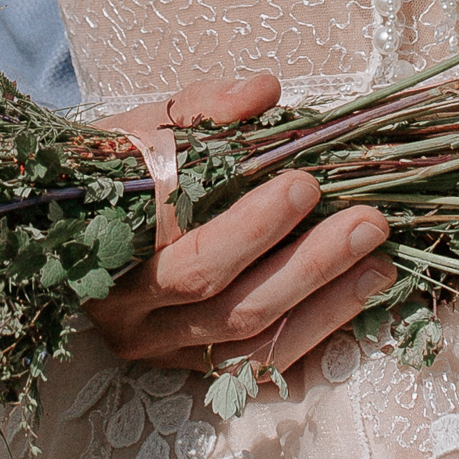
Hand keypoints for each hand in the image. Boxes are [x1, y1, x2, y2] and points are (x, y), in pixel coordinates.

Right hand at [93, 73, 391, 380]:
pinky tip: (356, 298)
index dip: (249, 224)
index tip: (306, 183)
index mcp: (106, 245)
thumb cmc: (123, 168)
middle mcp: (126, 311)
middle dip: (303, 262)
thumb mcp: (151, 126)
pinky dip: (312, 334)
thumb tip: (264, 90)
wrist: (78, 224)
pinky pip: (257, 365)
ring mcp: (157, 348)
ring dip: (322, 301)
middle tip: (366, 221)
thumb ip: (204, 107)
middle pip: (221, 298)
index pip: (183, 245)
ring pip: (246, 339)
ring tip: (380, 261)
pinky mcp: (187, 368)